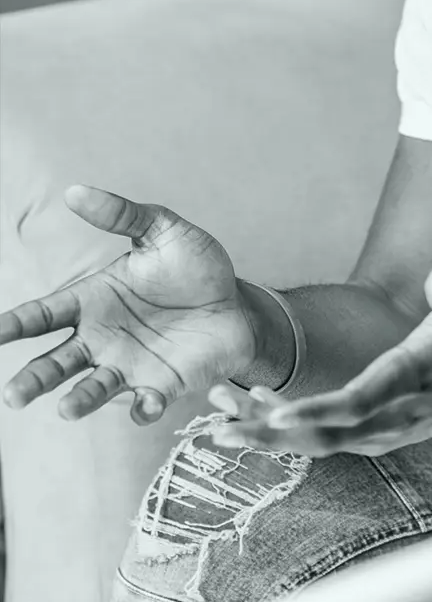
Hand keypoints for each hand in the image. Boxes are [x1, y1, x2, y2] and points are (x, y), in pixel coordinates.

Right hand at [0, 185, 252, 424]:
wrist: (239, 303)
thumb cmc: (195, 268)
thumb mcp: (162, 231)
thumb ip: (122, 216)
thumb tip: (75, 192)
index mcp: (92, 300)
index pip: (44, 314)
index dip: (15, 324)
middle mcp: (101, 339)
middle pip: (57, 361)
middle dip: (33, 378)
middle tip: (12, 395)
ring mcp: (129, 365)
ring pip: (93, 388)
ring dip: (78, 400)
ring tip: (65, 410)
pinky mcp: (162, 386)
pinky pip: (146, 403)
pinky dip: (142, 408)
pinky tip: (145, 405)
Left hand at [207, 267, 431, 458]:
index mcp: (409, 381)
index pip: (359, 403)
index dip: (318, 411)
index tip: (275, 415)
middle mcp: (391, 419)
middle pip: (325, 438)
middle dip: (269, 436)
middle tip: (217, 430)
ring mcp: (380, 435)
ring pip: (316, 445)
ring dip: (266, 434)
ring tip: (215, 417)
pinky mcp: (371, 439)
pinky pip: (322, 442)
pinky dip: (283, 432)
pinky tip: (248, 410)